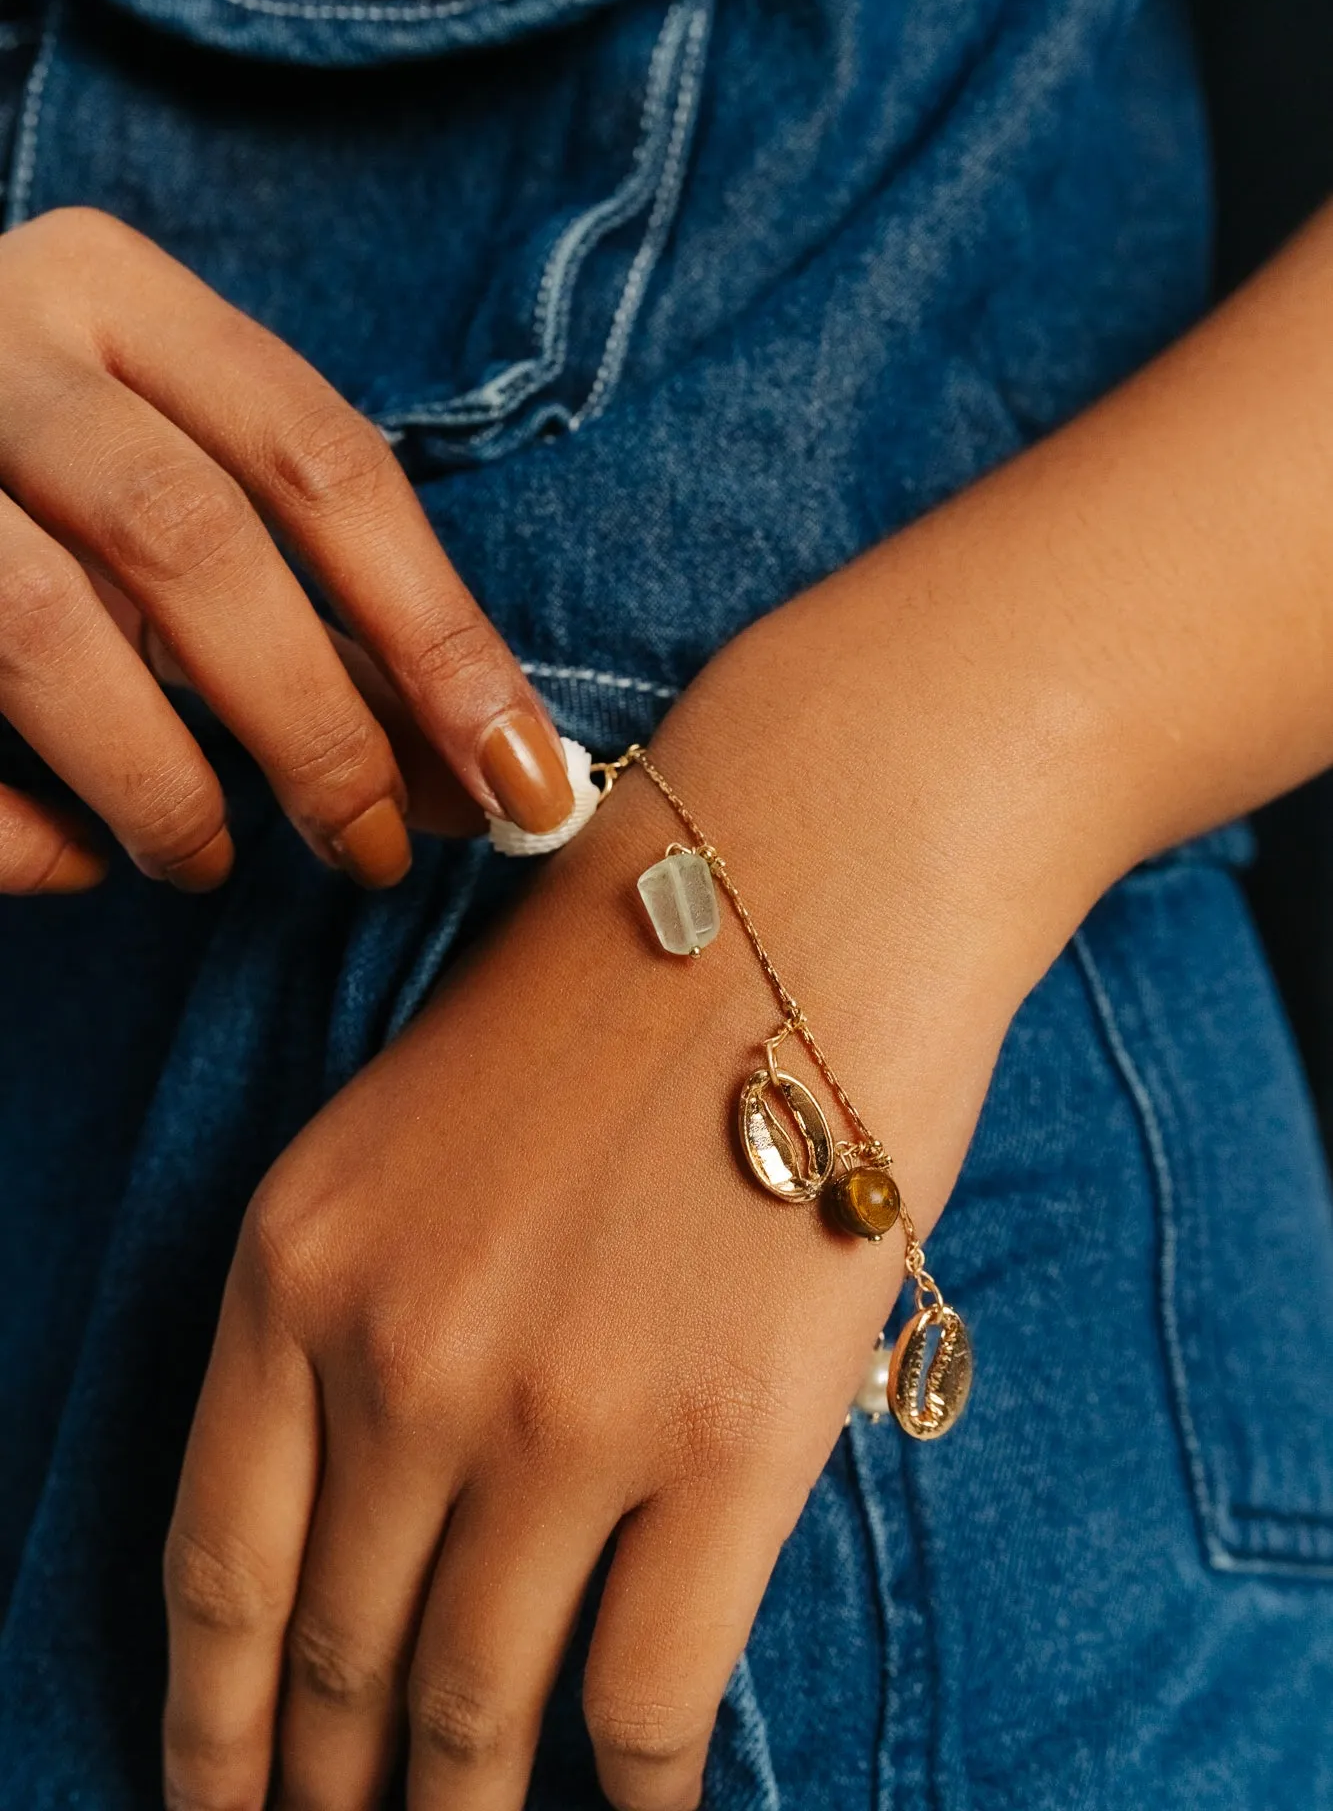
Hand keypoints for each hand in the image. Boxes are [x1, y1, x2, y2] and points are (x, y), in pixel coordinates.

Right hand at [0, 208, 571, 895]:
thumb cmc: (36, 477)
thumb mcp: (174, 492)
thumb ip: (319, 611)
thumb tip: (496, 769)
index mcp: (111, 291)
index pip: (321, 459)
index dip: (437, 634)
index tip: (522, 780)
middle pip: (190, 540)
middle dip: (308, 726)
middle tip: (368, 851)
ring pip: (40, 630)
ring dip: (158, 783)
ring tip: (207, 861)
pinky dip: (15, 829)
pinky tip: (71, 860)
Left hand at [159, 603, 1060, 1810]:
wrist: (806, 878)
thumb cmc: (615, 991)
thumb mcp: (404, 1134)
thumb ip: (354, 1322)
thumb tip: (366, 1535)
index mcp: (295, 1266)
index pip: (217, 1576)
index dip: (209, 1739)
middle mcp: (400, 1357)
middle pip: (339, 1666)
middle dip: (336, 1799)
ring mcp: (559, 1410)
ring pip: (479, 1715)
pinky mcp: (725, 1442)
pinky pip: (647, 1707)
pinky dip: (634, 1802)